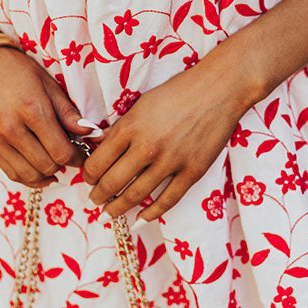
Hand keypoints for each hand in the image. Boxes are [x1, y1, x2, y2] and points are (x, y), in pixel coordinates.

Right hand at [0, 42, 93, 187]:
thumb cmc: (18, 71)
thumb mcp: (49, 85)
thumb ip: (68, 113)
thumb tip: (91, 132)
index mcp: (32, 110)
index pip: (61, 151)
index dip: (78, 158)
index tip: (83, 154)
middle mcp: (11, 129)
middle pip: (47, 165)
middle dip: (64, 164)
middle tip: (71, 154)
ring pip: (29, 175)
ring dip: (47, 173)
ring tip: (56, 161)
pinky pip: (12, 173)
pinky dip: (29, 177)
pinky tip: (40, 170)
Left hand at [82, 59, 252, 222]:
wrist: (218, 89)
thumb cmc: (178, 91)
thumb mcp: (141, 104)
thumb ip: (121, 128)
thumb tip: (100, 149)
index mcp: (130, 127)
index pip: (98, 162)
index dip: (89, 176)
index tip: (89, 180)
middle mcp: (147, 147)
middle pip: (112, 183)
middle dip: (98, 196)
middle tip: (94, 201)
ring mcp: (171, 161)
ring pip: (136, 195)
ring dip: (118, 208)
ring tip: (110, 213)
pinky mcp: (192, 171)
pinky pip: (168, 200)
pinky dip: (151, 213)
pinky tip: (141, 218)